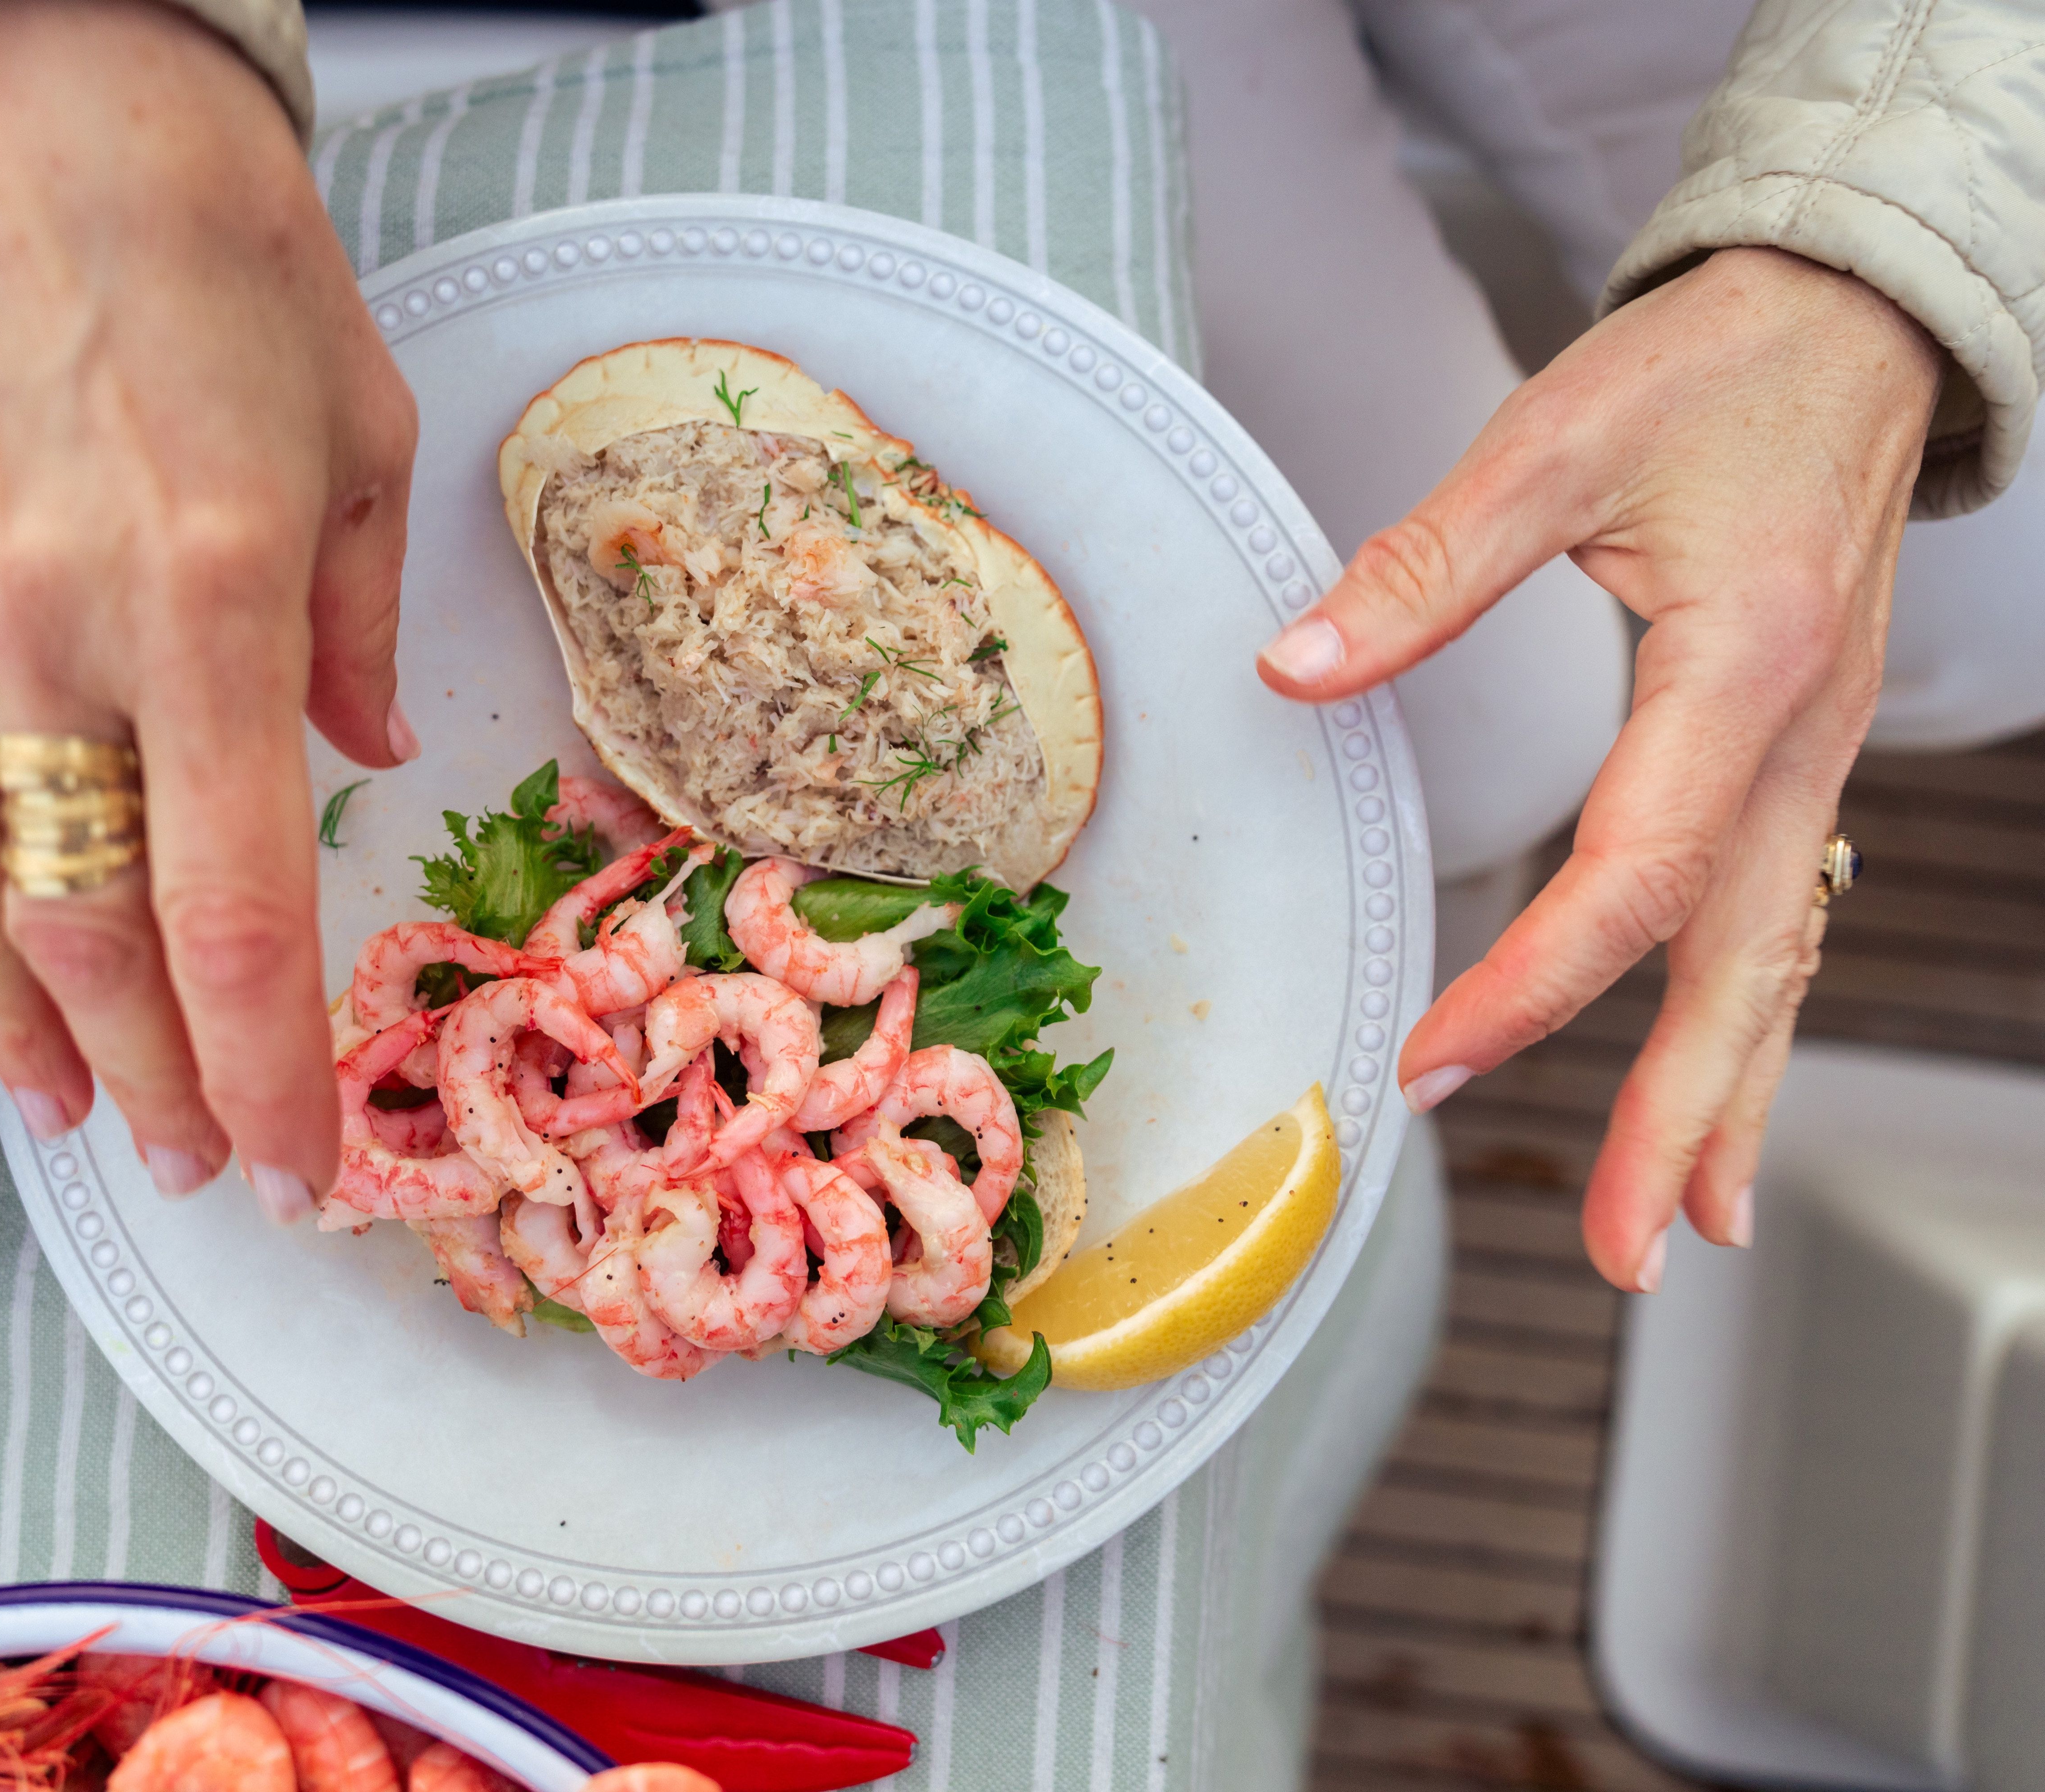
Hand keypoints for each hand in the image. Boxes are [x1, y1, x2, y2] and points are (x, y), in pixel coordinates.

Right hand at [0, 0, 416, 1206]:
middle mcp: (45, 621)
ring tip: (75, 1114)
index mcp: (207, 591)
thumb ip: (363, 620)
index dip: (264, 1059)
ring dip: (20, 1025)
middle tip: (191, 1159)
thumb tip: (363, 753)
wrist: (25, 89)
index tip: (292, 1158)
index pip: (231, 902)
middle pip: (89, 926)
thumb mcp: (361, 426)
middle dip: (153, 1073)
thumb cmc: (220, 246)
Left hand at [1256, 248, 1942, 1290]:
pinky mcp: (1805, 752)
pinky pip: (1785, 909)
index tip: (1434, 1058)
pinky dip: (1751, 1011)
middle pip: (1742, 962)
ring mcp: (1821, 754)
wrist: (1855, 317)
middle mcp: (1803, 737)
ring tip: (1681, 1225)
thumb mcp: (1562, 436)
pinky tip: (1721, 1082)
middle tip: (1622, 1253)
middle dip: (1679, 1116)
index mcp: (1746, 668)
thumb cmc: (1719, 369)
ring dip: (1728, 1093)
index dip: (1533, 980)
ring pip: (1780, 956)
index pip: (1635, 869)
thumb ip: (1426, 560)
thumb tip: (1294, 665)